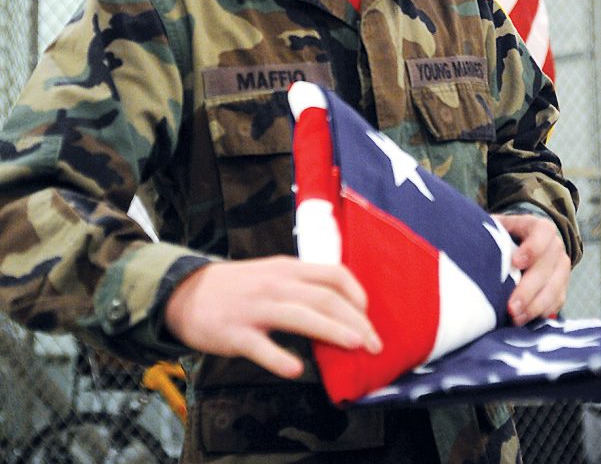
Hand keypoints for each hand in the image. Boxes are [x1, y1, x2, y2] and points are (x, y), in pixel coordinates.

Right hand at [164, 256, 382, 378]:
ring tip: (354, 345)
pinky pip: (260, 347)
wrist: (186, 292)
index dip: (355, 293)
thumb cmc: (237, 287)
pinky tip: (295, 370)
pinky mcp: (235, 333)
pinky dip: (279, 358)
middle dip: (355, 320)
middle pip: (324, 298)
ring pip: (299, 316)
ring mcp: (255, 308)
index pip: (331, 274)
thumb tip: (339, 306)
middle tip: (374, 343)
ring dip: (330, 331)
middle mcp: (275, 284)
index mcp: (287, 269)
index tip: (368, 313)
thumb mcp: (271, 274)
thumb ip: (301, 286)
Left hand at [493, 213, 570, 326]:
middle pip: (547, 267)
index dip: (531, 249)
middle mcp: (555, 246)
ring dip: (535, 306)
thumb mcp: (498, 227)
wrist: (524, 242)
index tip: (515, 263)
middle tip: (511, 306)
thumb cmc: (504, 235)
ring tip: (515, 318)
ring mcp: (561, 267)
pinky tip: (524, 319)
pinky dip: (541, 313)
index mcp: (539, 227)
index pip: (543, 233)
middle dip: (528, 289)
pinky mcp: (562, 286)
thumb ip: (490, 232)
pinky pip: (556, 302)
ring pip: (554, 288)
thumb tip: (468, 243)